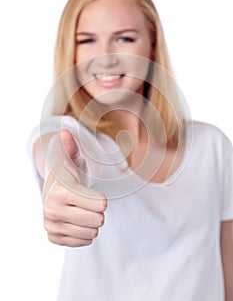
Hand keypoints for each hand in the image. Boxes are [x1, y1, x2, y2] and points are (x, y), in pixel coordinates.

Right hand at [42, 129, 106, 247]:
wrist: (54, 187)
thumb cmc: (69, 170)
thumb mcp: (73, 156)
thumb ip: (71, 146)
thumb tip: (65, 132)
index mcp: (61, 191)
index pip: (102, 204)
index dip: (101, 197)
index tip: (89, 191)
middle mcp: (52, 210)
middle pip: (98, 220)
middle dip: (97, 210)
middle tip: (86, 201)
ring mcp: (51, 225)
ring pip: (92, 233)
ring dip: (91, 221)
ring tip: (80, 209)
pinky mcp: (54, 237)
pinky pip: (84, 242)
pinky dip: (85, 232)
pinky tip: (76, 220)